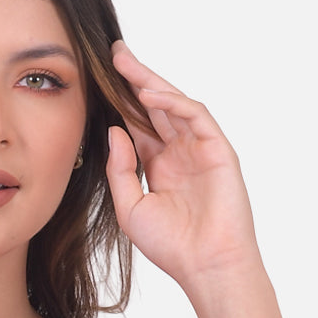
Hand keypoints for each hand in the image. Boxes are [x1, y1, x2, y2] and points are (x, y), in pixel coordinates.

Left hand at [106, 42, 262, 291]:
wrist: (204, 265)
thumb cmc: (170, 245)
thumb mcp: (129, 207)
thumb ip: (120, 169)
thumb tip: (114, 131)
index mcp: (159, 165)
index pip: (138, 124)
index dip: (120, 102)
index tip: (99, 79)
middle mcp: (180, 153)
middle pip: (155, 106)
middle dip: (135, 78)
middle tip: (114, 53)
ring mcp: (200, 149)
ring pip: (174, 104)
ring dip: (151, 82)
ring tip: (126, 63)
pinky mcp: (218, 149)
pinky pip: (195, 115)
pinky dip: (173, 101)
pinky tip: (149, 93)